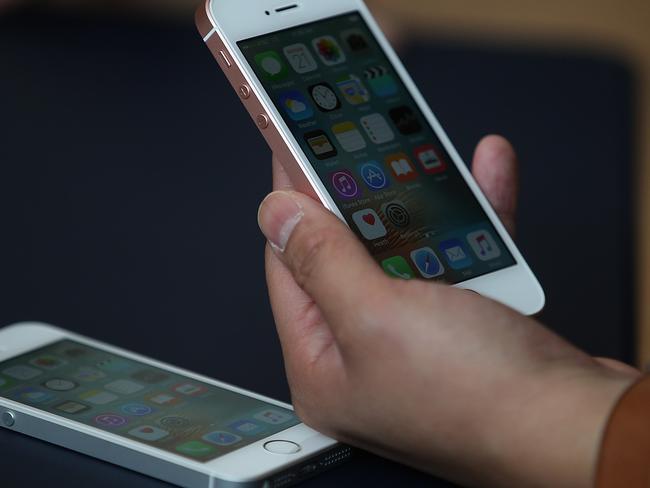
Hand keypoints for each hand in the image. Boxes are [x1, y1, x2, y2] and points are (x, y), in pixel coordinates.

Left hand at [259, 136, 637, 486]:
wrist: (580, 430)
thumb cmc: (478, 397)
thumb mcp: (376, 316)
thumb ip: (321, 260)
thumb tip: (276, 215)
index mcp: (323, 366)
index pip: (289, 268)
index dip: (291, 206)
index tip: (294, 154)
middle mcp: (363, 357)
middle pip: (346, 259)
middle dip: (358, 200)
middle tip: (355, 150)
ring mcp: (416, 343)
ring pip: (407, 255)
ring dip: (422, 204)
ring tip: (421, 154)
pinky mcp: (465, 330)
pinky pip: (457, 263)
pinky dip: (472, 224)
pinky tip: (486, 178)